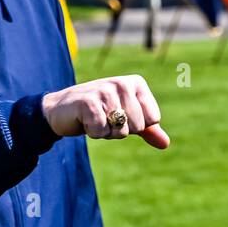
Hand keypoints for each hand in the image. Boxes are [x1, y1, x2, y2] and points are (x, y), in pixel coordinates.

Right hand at [41, 74, 168, 148]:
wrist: (62, 109)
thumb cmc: (98, 112)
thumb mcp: (126, 118)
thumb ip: (147, 129)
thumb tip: (165, 143)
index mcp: (136, 83)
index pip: (153, 119)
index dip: (136, 125)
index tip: (119, 115)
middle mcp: (122, 83)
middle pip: (137, 126)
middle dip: (119, 130)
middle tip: (104, 118)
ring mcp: (105, 91)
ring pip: (121, 131)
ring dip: (106, 132)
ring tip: (94, 119)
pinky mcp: (88, 102)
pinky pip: (102, 132)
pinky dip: (93, 133)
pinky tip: (85, 121)